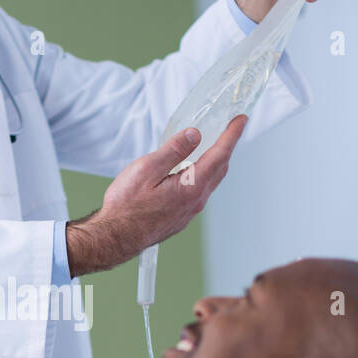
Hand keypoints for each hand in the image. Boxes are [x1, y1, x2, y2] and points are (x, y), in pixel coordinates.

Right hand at [66, 115, 246, 275]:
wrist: (116, 237)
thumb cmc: (126, 206)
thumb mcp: (147, 169)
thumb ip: (173, 151)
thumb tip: (194, 135)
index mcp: (191, 186)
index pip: (220, 154)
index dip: (232, 134)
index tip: (241, 119)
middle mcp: (196, 201)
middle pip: (220, 168)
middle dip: (225, 146)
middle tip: (227, 129)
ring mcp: (189, 211)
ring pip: (210, 181)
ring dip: (213, 162)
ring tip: (209, 146)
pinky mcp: (180, 217)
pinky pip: (198, 192)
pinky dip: (201, 176)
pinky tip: (189, 171)